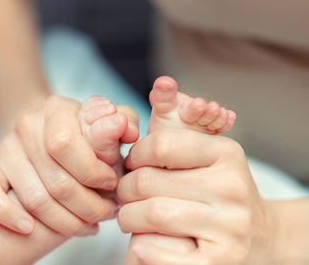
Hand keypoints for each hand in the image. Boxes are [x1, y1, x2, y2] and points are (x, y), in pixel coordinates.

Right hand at [0, 95, 119, 235]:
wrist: (43, 128)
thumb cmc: (81, 131)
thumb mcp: (106, 121)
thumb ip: (122, 121)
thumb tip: (122, 127)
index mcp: (56, 110)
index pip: (67, 144)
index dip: (93, 171)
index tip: (111, 184)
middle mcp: (27, 127)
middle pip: (55, 180)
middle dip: (88, 205)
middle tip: (107, 213)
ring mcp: (6, 149)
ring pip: (33, 198)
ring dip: (65, 221)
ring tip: (90, 225)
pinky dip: (8, 215)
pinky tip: (30, 229)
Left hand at [117, 129, 277, 263]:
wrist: (261, 237)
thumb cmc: (219, 194)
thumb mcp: (208, 159)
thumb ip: (174, 142)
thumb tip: (129, 133)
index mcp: (227, 154)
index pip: (161, 144)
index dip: (136, 155)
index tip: (132, 165)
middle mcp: (231, 188)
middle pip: (147, 181)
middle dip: (125, 188)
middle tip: (126, 194)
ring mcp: (228, 228)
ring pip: (149, 213)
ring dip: (128, 217)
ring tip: (132, 217)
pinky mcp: (216, 262)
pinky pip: (155, 251)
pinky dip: (140, 247)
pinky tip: (144, 241)